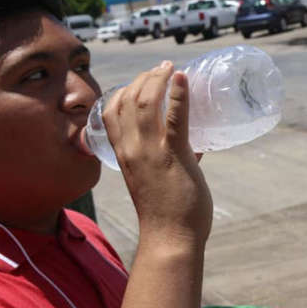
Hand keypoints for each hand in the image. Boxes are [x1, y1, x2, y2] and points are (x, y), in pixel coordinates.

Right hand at [102, 61, 212, 246]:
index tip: (143, 80)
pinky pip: (175, 118)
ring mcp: (151, 151)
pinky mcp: (174, 155)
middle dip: (144, 77)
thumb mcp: (155, 178)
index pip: (110, 111)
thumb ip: (171, 158)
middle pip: (128, 99)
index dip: (124, 89)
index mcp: (123, 153)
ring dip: (158, 79)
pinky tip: (182, 77)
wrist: (170, 239)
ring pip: (146, 102)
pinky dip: (178, 94)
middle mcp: (132, 148)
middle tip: (163, 69)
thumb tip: (195, 145)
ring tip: (171, 68)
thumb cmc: (167, 212)